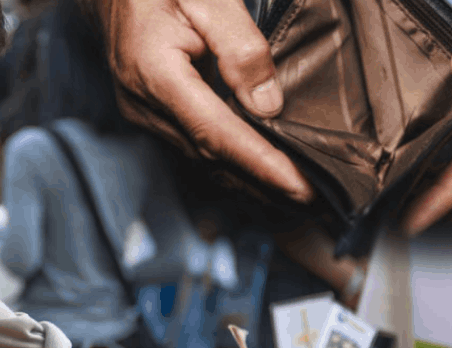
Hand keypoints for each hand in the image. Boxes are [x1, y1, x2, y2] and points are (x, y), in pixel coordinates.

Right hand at [93, 0, 312, 202]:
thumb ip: (240, 45)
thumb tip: (267, 104)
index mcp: (155, 72)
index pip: (216, 132)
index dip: (259, 164)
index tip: (298, 186)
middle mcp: (143, 103)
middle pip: (209, 156)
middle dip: (261, 182)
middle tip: (310, 198)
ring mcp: (141, 113)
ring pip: (200, 157)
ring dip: (246, 178)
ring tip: (291, 192)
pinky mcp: (147, 114)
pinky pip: (191, 145)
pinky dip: (227, 161)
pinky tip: (255, 170)